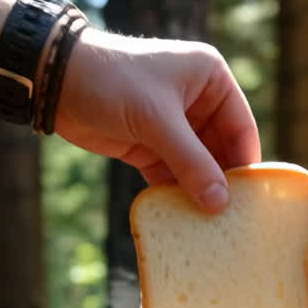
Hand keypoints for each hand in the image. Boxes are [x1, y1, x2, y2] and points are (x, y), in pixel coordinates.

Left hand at [56, 29, 261, 211]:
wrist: (57, 81)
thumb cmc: (113, 83)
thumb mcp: (157, 121)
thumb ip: (191, 162)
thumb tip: (220, 204)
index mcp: (210, 79)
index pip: (241, 128)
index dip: (245, 165)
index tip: (250, 202)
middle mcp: (197, 101)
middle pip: (221, 152)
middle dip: (222, 184)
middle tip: (230, 222)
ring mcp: (174, 126)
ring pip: (197, 167)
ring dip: (199, 193)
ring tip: (208, 227)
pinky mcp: (150, 146)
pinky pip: (172, 176)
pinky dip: (175, 194)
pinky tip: (181, 219)